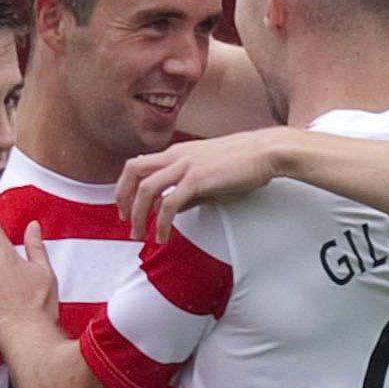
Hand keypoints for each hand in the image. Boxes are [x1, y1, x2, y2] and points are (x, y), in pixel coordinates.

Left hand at [116, 128, 293, 242]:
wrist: (266, 151)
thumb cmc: (244, 163)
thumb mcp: (210, 177)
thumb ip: (189, 192)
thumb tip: (173, 209)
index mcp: (177, 152)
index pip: (138, 164)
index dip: (126, 186)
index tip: (126, 208)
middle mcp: (176, 155)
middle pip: (133, 170)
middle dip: (122, 197)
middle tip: (124, 221)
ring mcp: (186, 166)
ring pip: (146, 188)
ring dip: (138, 214)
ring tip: (140, 235)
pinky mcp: (198, 179)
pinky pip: (169, 203)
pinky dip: (161, 222)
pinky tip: (163, 236)